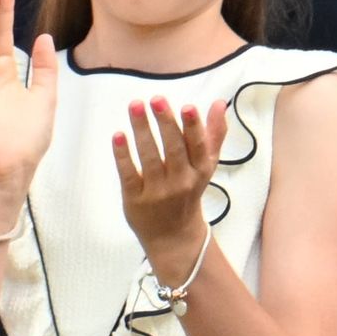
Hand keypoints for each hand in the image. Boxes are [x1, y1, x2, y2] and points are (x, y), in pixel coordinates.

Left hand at [110, 91, 228, 284]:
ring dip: (142, 130)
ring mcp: (157, 192)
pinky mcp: (135, 199)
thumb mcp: (206, 166)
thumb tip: (219, 103)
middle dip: (165, 123)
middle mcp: (180, 182)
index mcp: (199, 171)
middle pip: (173, 149)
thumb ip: (214, 135)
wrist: (173, 237)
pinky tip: (118, 135)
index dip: (193, 127)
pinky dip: (123, 155)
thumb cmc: (189, 192)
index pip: (198, 146)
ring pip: (149, 158)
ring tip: (135, 106)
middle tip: (156, 98)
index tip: (187, 106)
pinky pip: (128, 174)